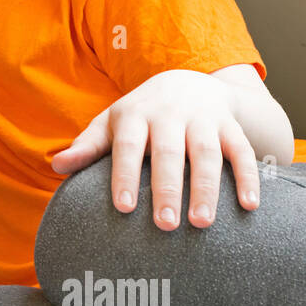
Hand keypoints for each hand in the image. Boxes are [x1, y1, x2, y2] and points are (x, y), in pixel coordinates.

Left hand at [50, 69, 260, 230]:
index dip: (125, 176)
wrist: (189, 80)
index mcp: (135, 115)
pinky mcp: (231, 126)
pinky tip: (249, 206)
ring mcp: (203, 119)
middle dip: (167, 188)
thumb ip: (87, 146)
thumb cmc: (140, 114)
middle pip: (169, 153)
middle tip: (164, 225)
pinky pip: (242, 151)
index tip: (123, 208)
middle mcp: (170, 114)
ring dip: (207, 188)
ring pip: (207, 154)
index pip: (128, 147)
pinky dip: (249, 177)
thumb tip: (55, 166)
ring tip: (202, 223)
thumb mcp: (111, 123)